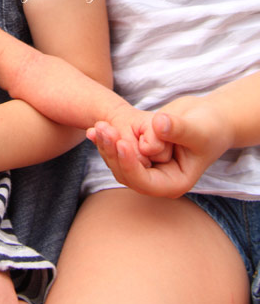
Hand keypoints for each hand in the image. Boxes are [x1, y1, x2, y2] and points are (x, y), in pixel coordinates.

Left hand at [88, 97, 230, 196]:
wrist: (207, 120)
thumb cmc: (209, 128)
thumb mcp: (198, 129)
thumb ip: (178, 129)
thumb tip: (157, 126)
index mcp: (173, 183)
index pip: (144, 182)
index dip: (130, 164)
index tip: (122, 142)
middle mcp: (157, 179)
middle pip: (126, 173)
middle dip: (112, 152)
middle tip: (103, 128)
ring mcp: (147, 167)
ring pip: (118, 162)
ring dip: (106, 145)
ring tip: (98, 126)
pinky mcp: (139, 153)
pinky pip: (118, 150)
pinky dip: (107, 139)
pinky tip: (93, 128)